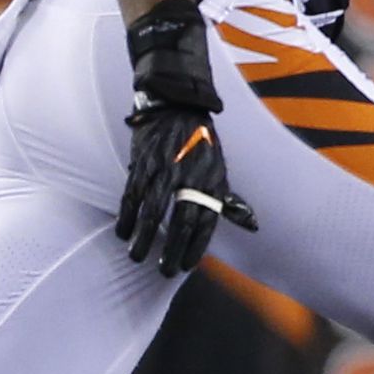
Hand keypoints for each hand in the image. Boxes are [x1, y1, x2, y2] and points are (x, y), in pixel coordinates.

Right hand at [115, 0, 256, 275]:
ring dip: (144, 236)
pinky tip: (122, 232)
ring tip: (137, 256)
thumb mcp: (221, 168)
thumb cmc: (202, 141)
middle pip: (180, 220)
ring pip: (152, 210)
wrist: (177, 102)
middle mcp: (189, 177)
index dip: (197, 245)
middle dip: (171, 248)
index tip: (187, 265)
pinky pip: (131, 194)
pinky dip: (125, 215)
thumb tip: (251, 225)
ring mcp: (164, 170)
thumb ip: (230, 200)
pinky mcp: (142, 162)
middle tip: (164, 271)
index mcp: (211, 179)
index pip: (206, 220)